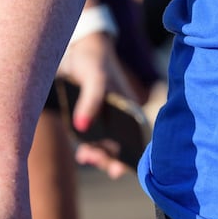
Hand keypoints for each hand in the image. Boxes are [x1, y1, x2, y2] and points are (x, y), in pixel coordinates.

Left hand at [56, 29, 137, 178]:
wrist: (79, 49)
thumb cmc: (94, 61)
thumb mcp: (95, 77)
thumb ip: (90, 100)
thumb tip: (81, 126)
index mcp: (131, 107)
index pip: (138, 137)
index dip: (132, 155)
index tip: (119, 169)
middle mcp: (123, 117)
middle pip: (123, 145)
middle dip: (110, 158)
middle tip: (92, 158)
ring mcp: (109, 120)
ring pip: (109, 146)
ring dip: (99, 156)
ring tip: (85, 156)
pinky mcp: (93, 120)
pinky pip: (95, 141)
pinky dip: (90, 149)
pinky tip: (82, 152)